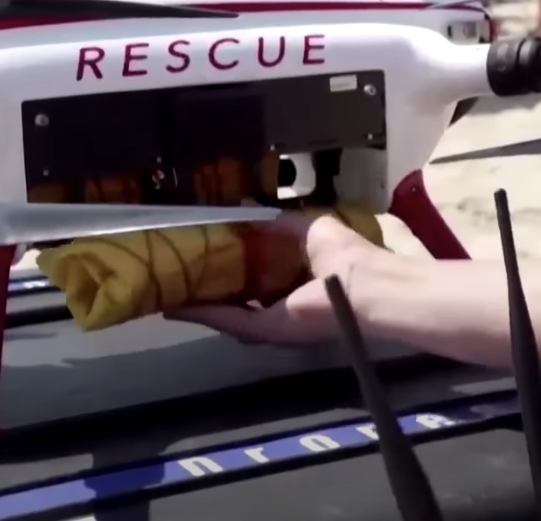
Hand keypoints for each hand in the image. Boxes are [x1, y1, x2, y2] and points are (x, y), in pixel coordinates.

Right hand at [166, 213, 386, 344]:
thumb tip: (249, 211)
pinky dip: (204, 315)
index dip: (234, 265)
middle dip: (213, 289)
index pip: (260, 276)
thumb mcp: (310, 230)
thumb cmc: (348, 257)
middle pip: (242, 299)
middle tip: (182, 275)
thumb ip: (280, 224)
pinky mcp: (269, 330)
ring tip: (172, 294)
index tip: (207, 253)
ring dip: (201, 306)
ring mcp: (275, 321)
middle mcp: (284, 304)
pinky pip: (231, 321)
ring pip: (230, 314)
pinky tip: (178, 307)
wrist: (368, 289)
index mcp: (297, 281)